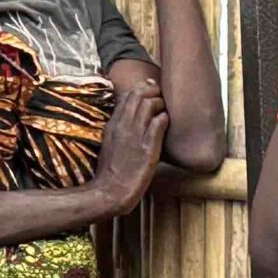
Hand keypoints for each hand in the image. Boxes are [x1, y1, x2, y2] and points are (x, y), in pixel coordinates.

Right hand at [91, 77, 167, 215]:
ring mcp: (134, 136)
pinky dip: (164, 119)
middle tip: (160, 92)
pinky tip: (167, 121)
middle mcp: (122, 127)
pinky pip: (157, 125)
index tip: (150, 86)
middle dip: (151, 90)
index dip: (140, 89)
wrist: (110, 191)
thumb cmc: (112, 172)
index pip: (126, 98)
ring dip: (160, 103)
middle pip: (137, 96)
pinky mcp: (146, 149)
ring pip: (148, 106)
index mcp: (112, 125)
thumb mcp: (111, 145)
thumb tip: (127, 123)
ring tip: (165, 108)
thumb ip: (119, 132)